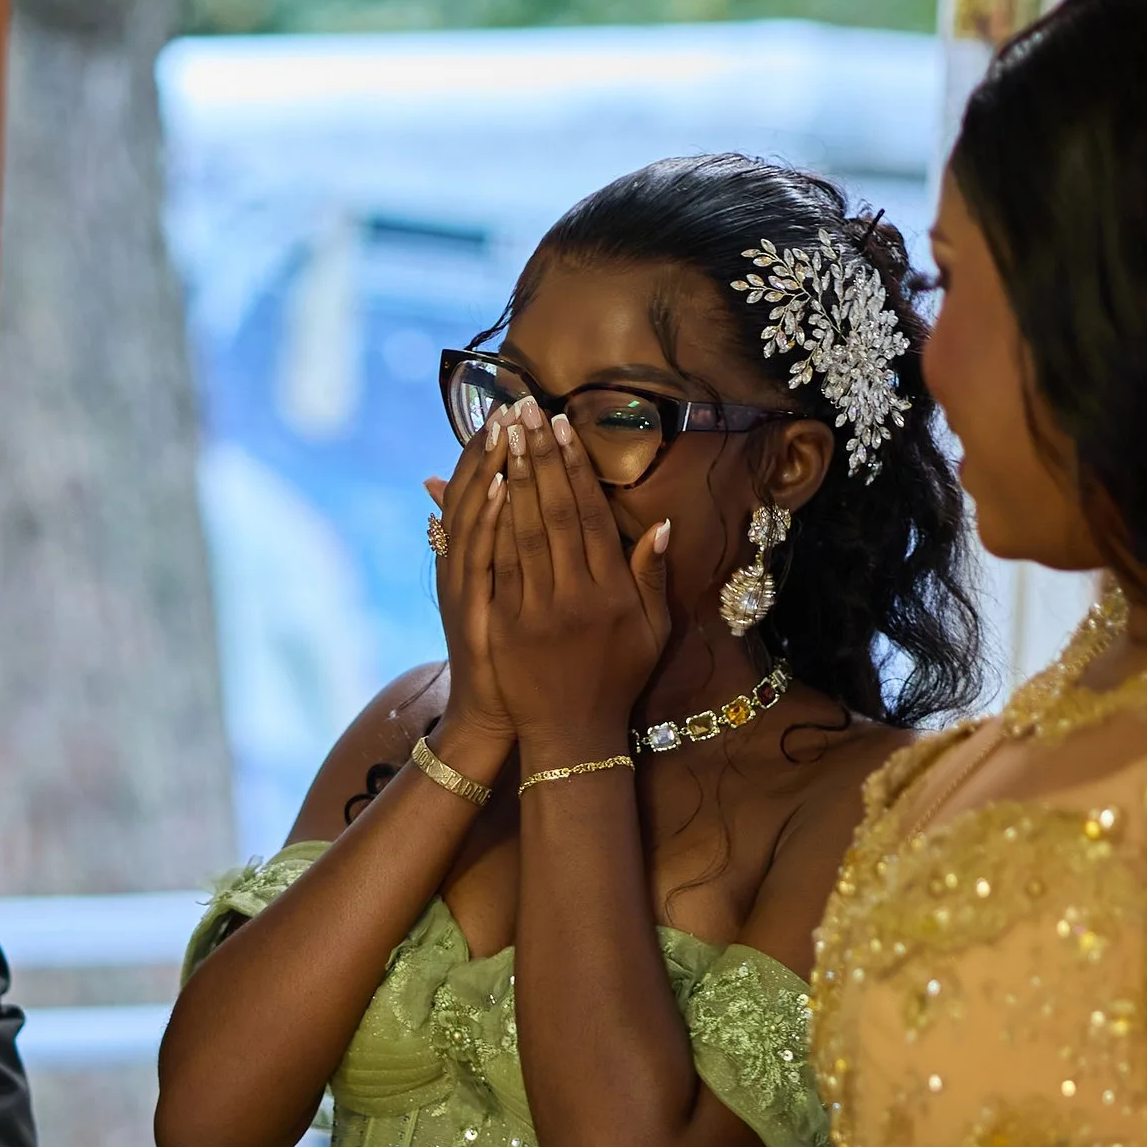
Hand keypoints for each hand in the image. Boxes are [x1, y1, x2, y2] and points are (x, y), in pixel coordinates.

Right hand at [424, 408, 517, 770]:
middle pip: (473, 491)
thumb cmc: (502, 652)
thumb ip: (469, 540)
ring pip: (473, 514)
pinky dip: (488, 518)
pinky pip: (480, 555)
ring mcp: (463, 585)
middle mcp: (458, 564)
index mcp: (467, 556)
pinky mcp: (472, 608)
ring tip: (505, 428)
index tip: (510, 408)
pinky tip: (502, 486)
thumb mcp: (483, 590)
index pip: (477, 487)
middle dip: (494, 446)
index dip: (490, 448)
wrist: (494, 711)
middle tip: (511, 402)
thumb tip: (440, 490)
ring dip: (489, 468)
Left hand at [490, 401, 671, 756]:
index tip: (565, 428)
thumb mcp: (651, 632)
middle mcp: (575, 595)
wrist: (571, 733)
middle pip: (555, 512)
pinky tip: (487, 490)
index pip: (591, 515)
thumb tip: (659, 525)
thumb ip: (651, 578)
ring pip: (524, 531)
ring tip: (506, 435)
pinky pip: (499, 565)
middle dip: (541, 458)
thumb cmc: (616, 678)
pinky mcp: (507, 624)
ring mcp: (537, 610)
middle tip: (528, 413)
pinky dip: (492, 525)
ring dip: (514, 479)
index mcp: (612, 591)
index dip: (577, 468)